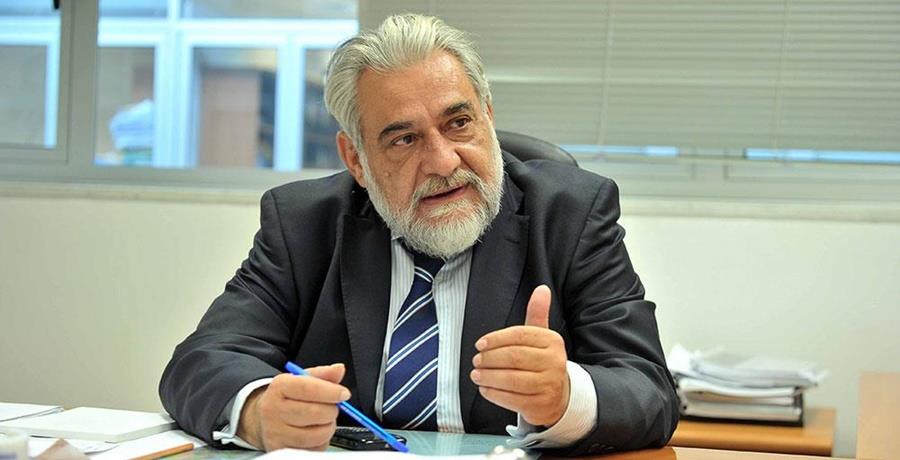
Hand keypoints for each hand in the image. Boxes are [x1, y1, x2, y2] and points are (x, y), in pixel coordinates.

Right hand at [237, 363, 349, 450]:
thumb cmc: (288, 397)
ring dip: (328, 428)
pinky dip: (320, 442)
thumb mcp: (302, 380)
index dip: (331, 392)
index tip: (344, 394)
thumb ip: (323, 374)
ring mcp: (275, 431)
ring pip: (316, 434)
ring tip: (323, 421)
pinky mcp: (279, 449)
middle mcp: (273, 409)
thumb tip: (339, 369)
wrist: (263, 418)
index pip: (308, 388)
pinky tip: (315, 432)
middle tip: (332, 408)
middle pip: (315, 413)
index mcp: (279, 386)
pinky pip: (311, 449)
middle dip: (332, 410)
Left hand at [470, 285, 569, 425]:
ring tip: (476, 374)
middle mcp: (555, 362)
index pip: (519, 335)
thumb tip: (541, 289)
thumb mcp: (541, 337)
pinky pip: (511, 399)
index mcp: (553, 341)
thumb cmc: (542, 362)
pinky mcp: (540, 405)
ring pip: (511, 379)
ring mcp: (549, 385)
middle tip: (476, 360)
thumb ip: (537, 313)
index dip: (496, 339)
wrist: (560, 396)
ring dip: (488, 377)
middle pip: (513, 357)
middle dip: (489, 359)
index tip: (480, 344)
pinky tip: (485, 389)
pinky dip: (494, 394)